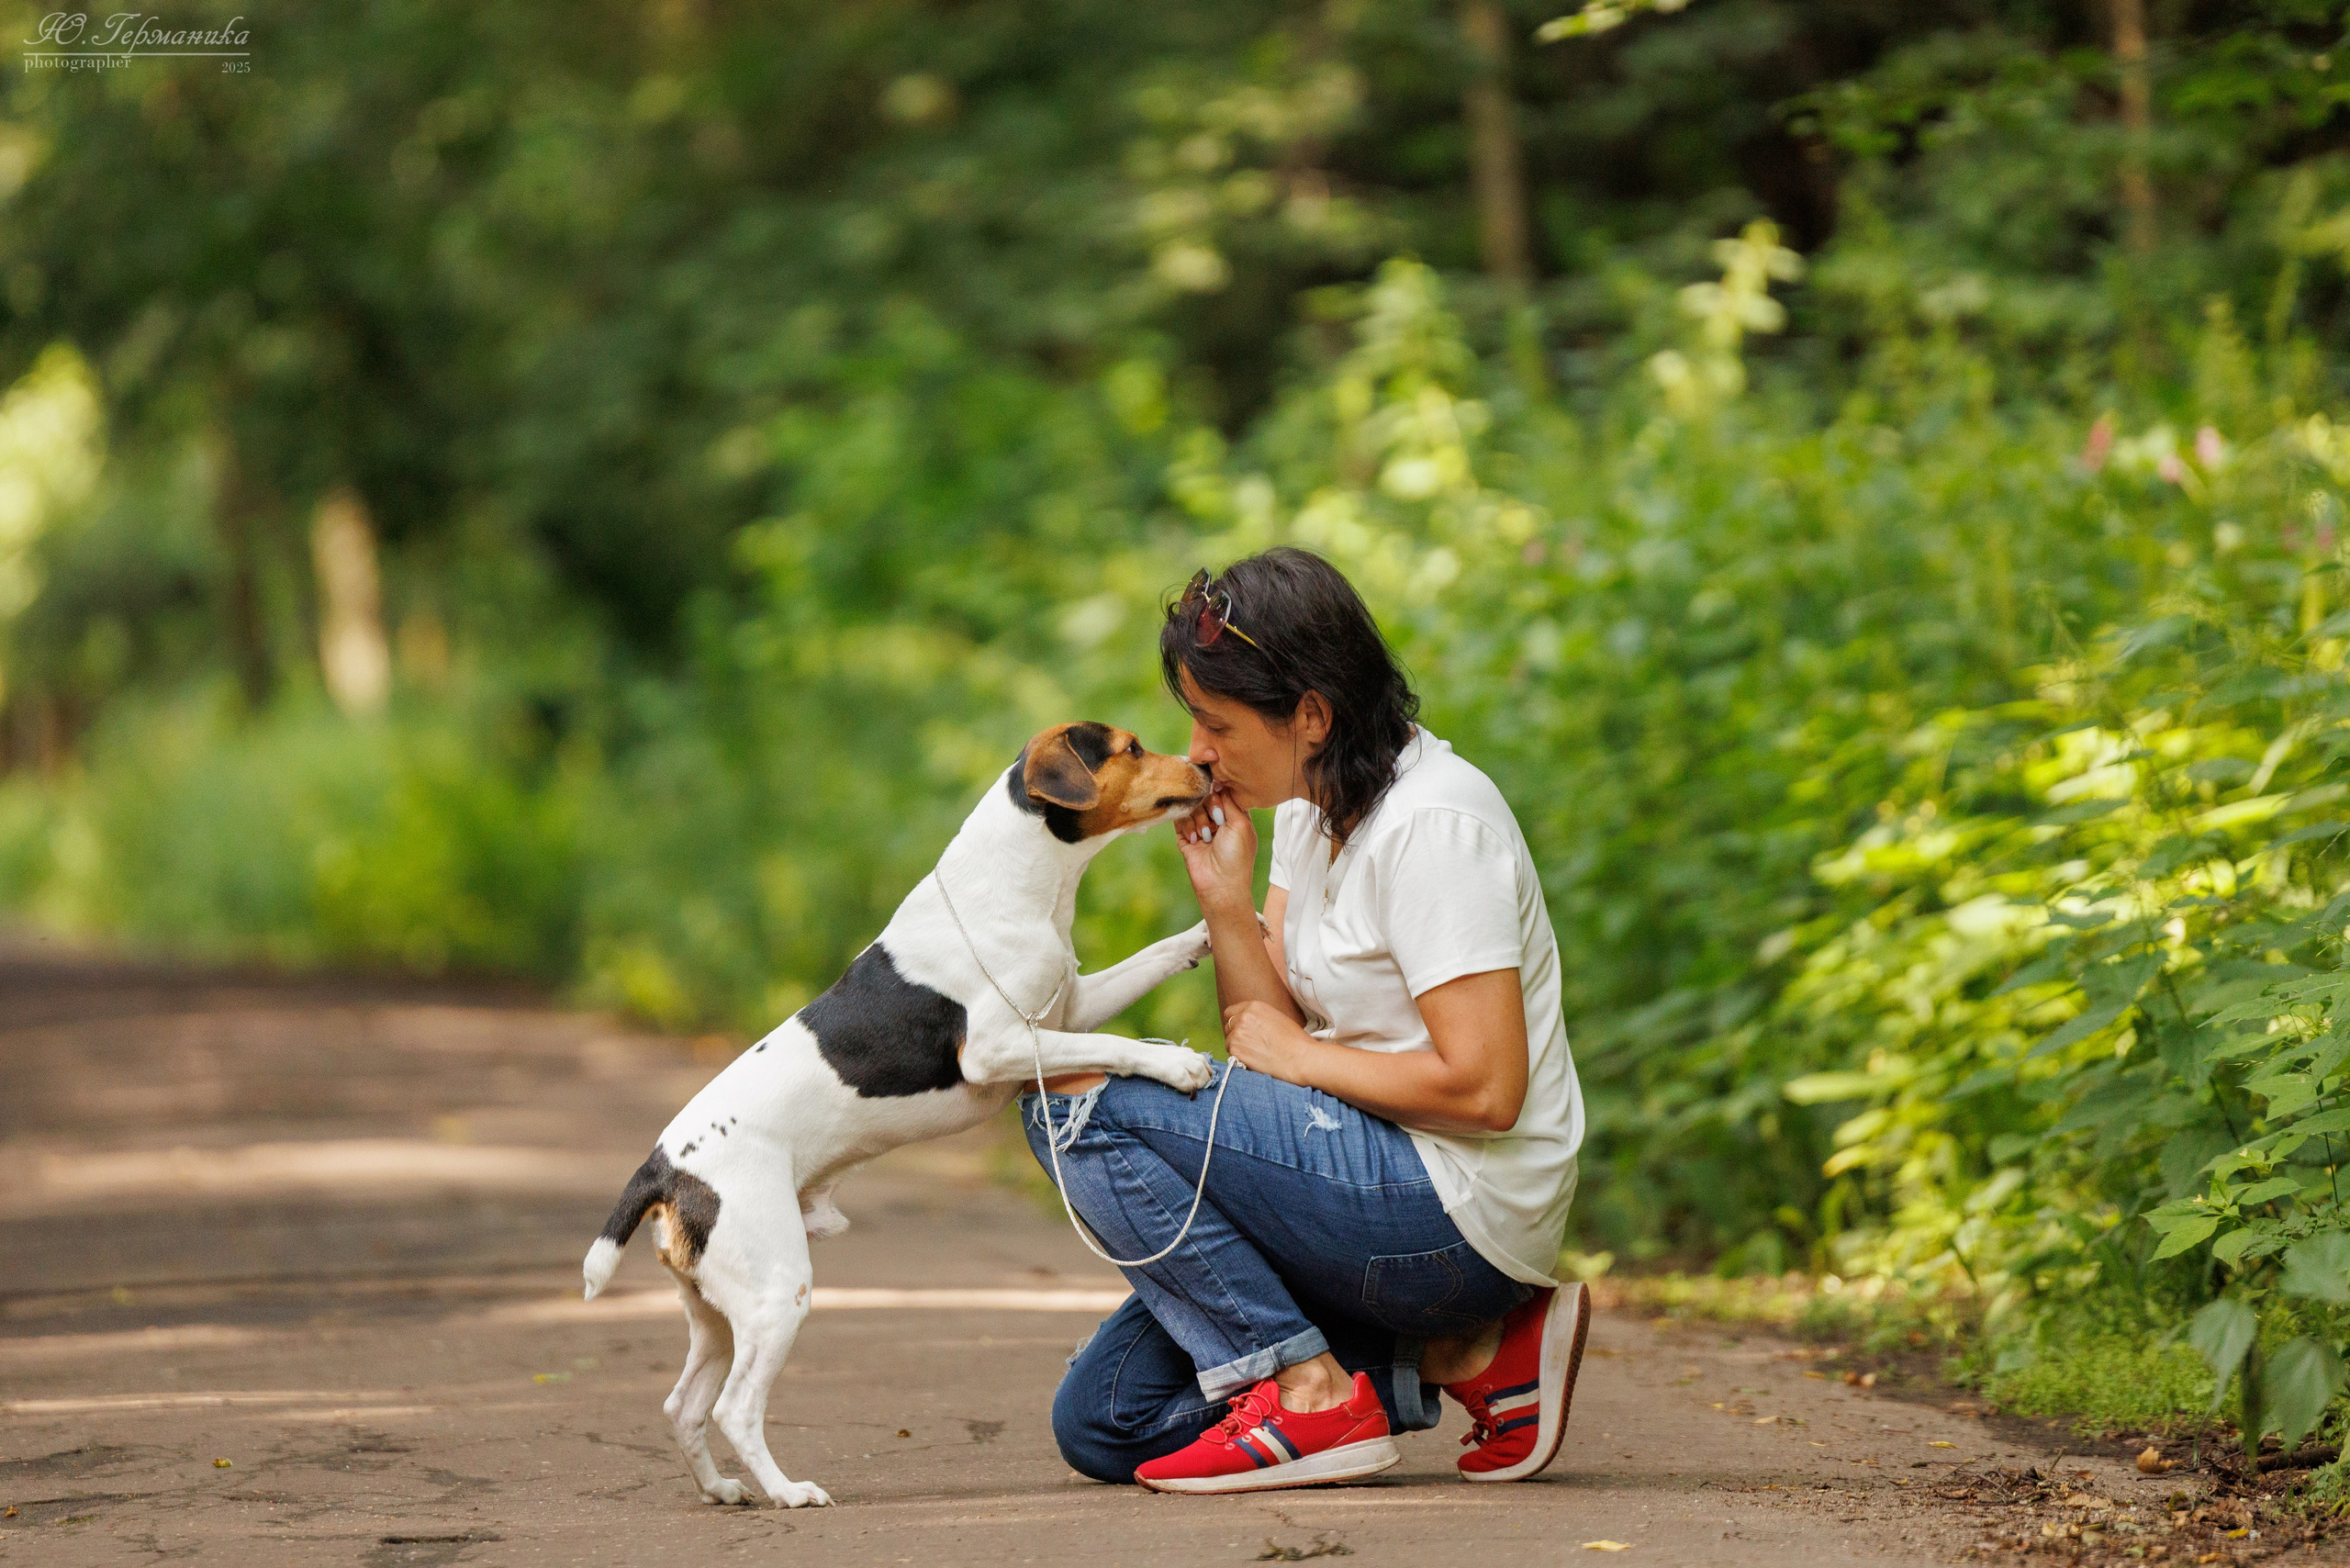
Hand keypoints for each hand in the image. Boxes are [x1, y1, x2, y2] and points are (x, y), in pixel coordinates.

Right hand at [1177, 785, 1255, 917]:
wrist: (1221, 885)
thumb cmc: (1237, 856)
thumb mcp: (1241, 823)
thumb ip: (1230, 800)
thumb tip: (1218, 781)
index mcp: (1235, 816)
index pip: (1222, 792)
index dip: (1219, 791)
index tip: (1218, 794)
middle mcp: (1217, 820)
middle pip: (1205, 797)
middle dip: (1208, 806)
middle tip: (1215, 821)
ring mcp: (1200, 828)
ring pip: (1191, 807)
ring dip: (1198, 819)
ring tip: (1206, 836)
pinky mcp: (1185, 838)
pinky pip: (1179, 820)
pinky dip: (1187, 827)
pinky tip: (1195, 840)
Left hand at [1223, 999, 1319, 1086]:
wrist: (1302, 1058)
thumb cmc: (1295, 1041)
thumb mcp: (1276, 1018)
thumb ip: (1257, 1017)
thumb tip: (1245, 1024)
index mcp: (1254, 1006)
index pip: (1231, 1012)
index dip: (1236, 1023)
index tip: (1243, 1031)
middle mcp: (1243, 1017)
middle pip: (1228, 1027)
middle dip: (1236, 1035)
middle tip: (1251, 1046)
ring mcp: (1238, 1034)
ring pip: (1229, 1042)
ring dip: (1238, 1048)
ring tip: (1256, 1054)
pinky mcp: (1236, 1051)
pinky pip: (1231, 1055)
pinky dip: (1240, 1060)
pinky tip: (1255, 1061)